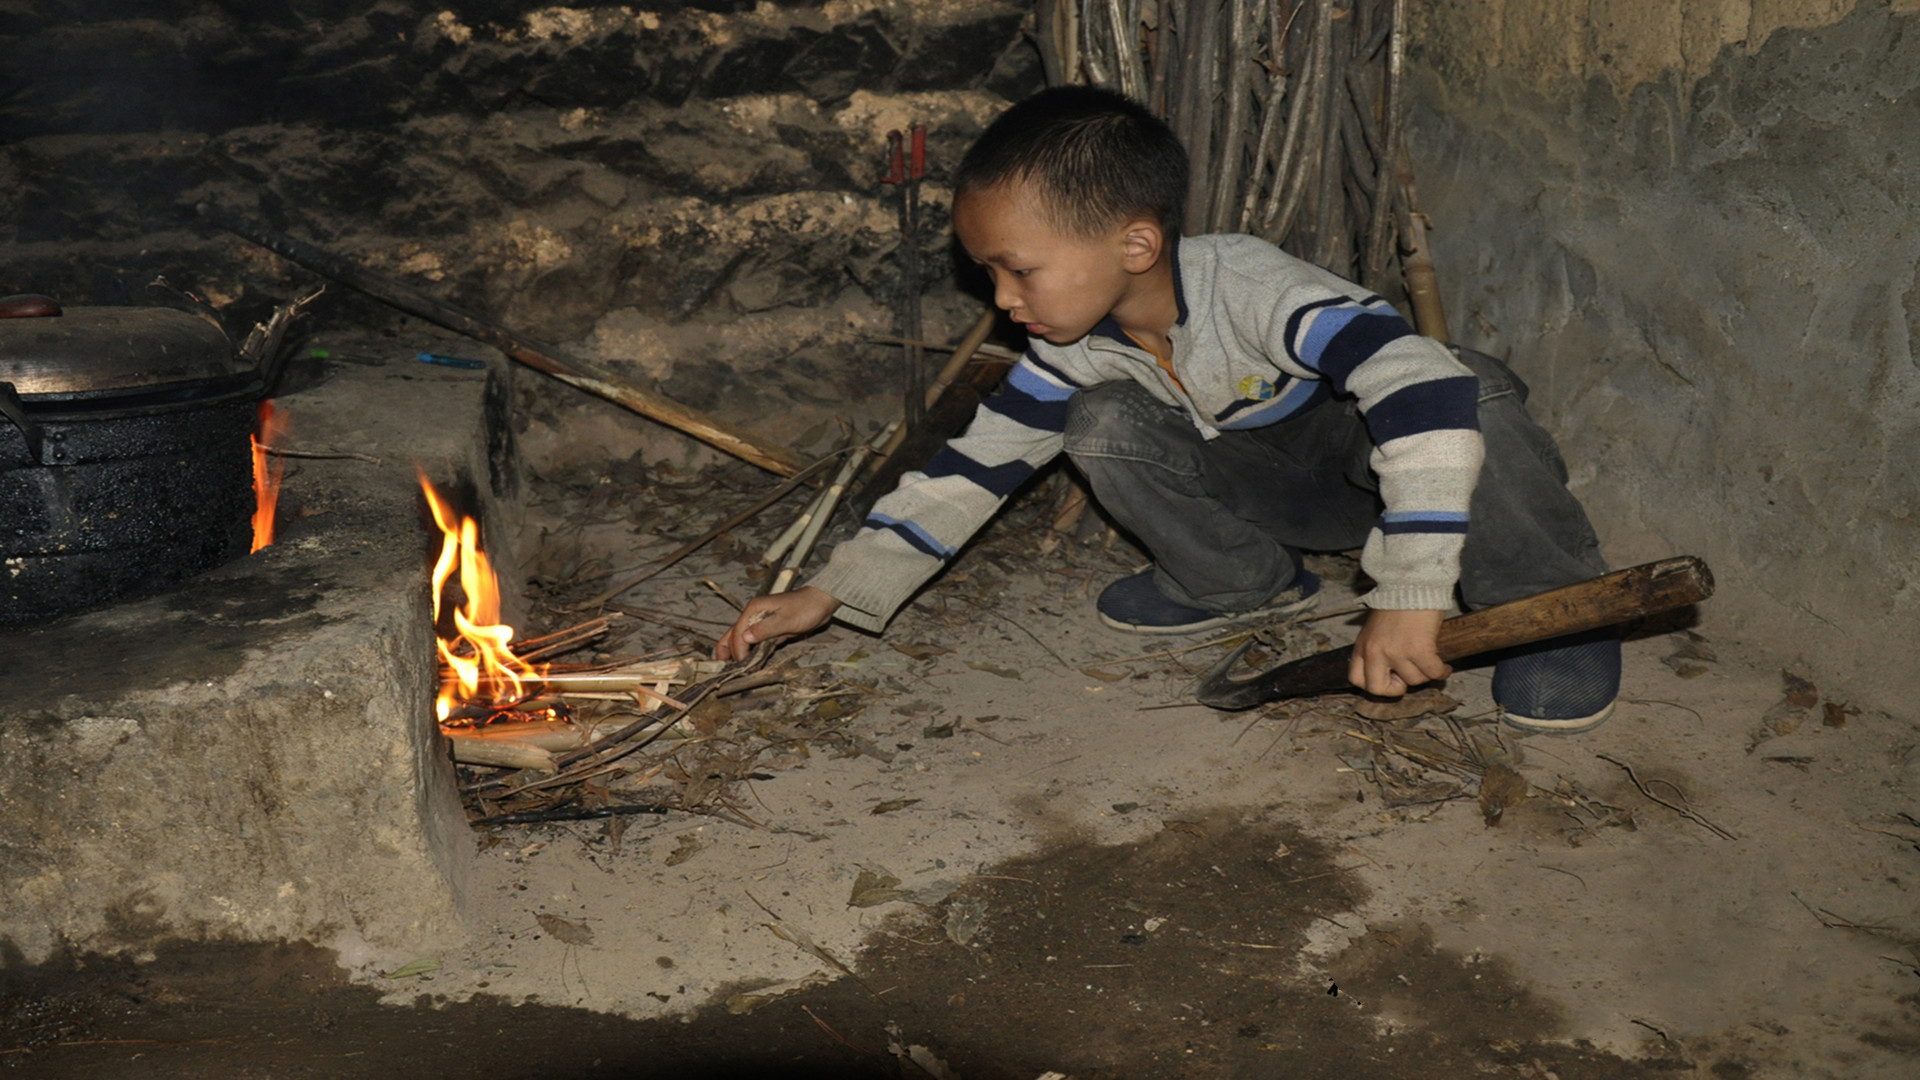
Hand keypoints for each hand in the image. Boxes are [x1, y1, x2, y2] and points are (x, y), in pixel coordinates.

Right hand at [714, 586, 840, 660]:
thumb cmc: (805, 608)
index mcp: (754, 610)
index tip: (741, 664)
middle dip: (727, 650)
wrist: (821, 603)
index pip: (738, 632)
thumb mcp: (786, 620)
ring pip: (743, 639)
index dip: (737, 650)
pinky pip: (756, 642)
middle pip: (733, 634)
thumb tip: (744, 638)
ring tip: (735, 668)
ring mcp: (761, 622)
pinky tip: (750, 663)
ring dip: (738, 653)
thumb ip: (765, 629)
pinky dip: (752, 652)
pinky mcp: (770, 630)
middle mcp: (754, 615)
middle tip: (723, 667)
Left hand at [1348, 608, 1449, 696]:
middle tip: (1408, 677)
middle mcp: (1375, 651)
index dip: (1374, 685)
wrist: (1412, 584)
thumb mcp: (1376, 629)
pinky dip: (1442, 672)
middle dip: (1396, 689)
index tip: (1389, 679)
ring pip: (1413, 680)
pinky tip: (1445, 666)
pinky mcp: (1418, 649)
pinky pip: (1432, 672)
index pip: (1356, 679)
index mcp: (1363, 646)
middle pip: (1377, 689)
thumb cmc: (1398, 604)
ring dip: (1425, 674)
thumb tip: (1391, 671)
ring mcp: (1395, 651)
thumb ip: (1377, 649)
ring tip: (1430, 661)